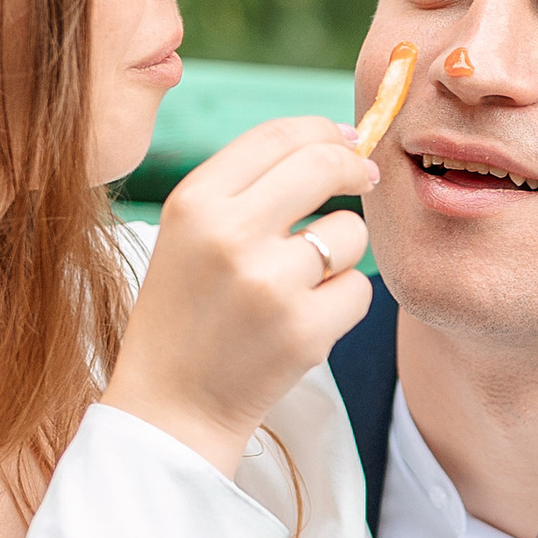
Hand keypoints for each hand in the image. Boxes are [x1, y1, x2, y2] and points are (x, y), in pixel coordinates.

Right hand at [105, 112, 378, 474]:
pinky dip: (343, 302)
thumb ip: (248, 185)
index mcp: (194, 202)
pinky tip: (306, 319)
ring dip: (342, 251)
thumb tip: (339, 140)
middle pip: (323, 165)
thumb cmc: (187, 312)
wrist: (172, 406)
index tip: (346, 139)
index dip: (323, 130)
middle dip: (355, 167)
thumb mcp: (189, 233)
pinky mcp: (303, 330)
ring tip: (303, 281)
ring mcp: (268, 284)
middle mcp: (229, 235)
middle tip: (365, 178)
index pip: (278, 135)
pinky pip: (360, 289)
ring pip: (350, 231)